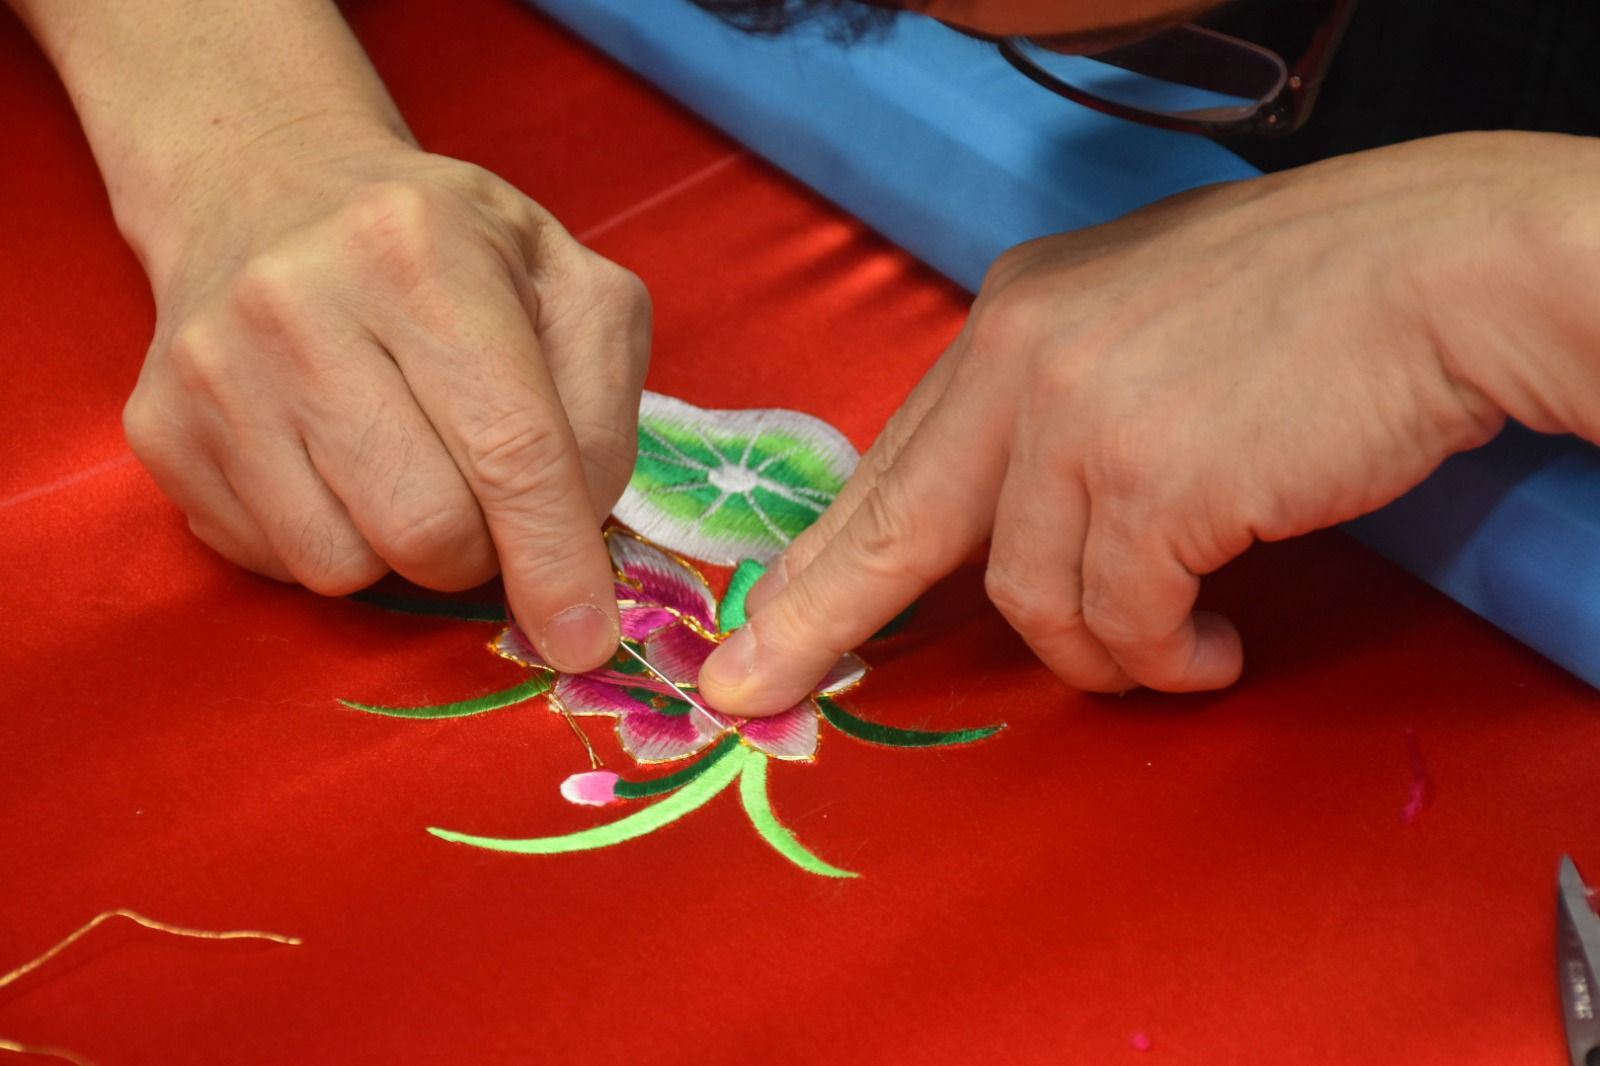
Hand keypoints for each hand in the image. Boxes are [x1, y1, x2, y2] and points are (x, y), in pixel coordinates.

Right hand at [124, 132, 648, 671]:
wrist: (271, 188)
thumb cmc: (449, 251)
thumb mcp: (567, 283)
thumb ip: (602, 407)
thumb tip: (574, 553)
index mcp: (422, 250)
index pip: (511, 449)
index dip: (555, 560)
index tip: (585, 641)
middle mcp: (298, 302)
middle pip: (428, 530)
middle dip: (482, 549)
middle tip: (481, 492)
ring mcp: (214, 370)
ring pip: (343, 567)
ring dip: (400, 552)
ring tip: (403, 464)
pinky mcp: (160, 428)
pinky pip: (276, 563)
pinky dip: (329, 540)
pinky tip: (332, 463)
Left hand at [698, 132, 1599, 712]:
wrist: (1437, 271)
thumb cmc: (1305, 303)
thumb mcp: (1137, 322)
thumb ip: (1052, 403)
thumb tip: (1005, 513)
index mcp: (1009, 318)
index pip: (894, 458)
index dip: (828, 551)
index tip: (766, 616)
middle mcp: (1023, 361)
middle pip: (894, 527)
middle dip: (815, 619)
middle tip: (749, 688)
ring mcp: (1082, 421)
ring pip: (1029, 598)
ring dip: (1096, 652)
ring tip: (1167, 654)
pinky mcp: (1154, 482)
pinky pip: (1123, 623)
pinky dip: (1163, 659)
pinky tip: (1211, 651)